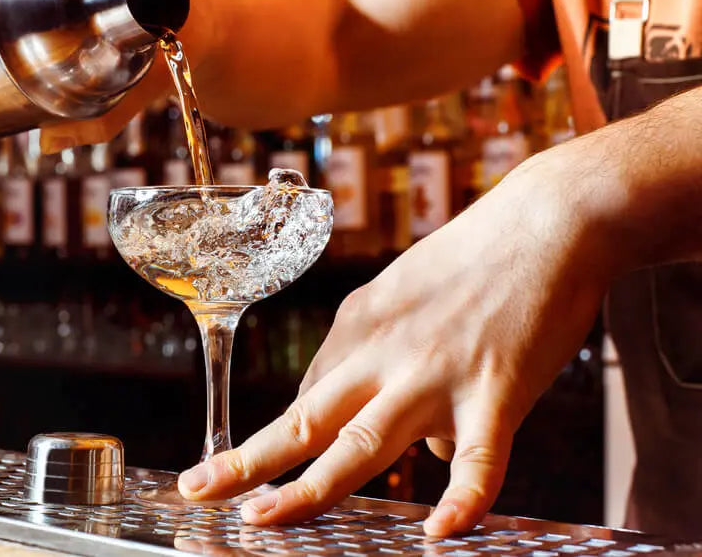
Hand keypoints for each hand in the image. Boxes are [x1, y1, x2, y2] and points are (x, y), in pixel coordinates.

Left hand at [177, 148, 610, 535]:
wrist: (547, 218)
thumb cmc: (480, 257)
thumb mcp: (408, 295)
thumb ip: (395, 360)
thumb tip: (424, 442)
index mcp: (360, 327)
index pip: (308, 399)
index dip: (278, 444)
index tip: (254, 473)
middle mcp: (383, 352)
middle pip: (304, 419)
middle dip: (247, 461)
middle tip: (196, 490)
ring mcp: (434, 374)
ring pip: (361, 443)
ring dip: (308, 489)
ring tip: (264, 519)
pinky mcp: (496, 390)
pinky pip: (480, 459)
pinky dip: (462, 501)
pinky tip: (439, 533)